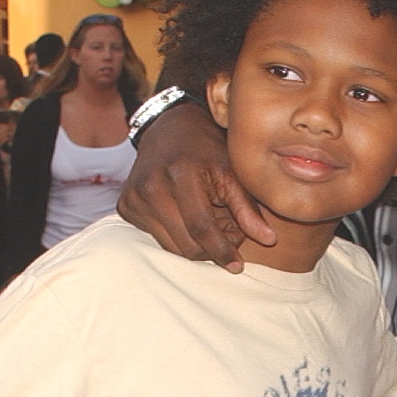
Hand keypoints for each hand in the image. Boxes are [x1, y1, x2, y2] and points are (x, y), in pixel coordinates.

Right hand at [116, 99, 271, 270]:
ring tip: (209, 223)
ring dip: (194, 244)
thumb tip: (270, 240)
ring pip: (170, 247)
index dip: (221, 250)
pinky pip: (156, 238)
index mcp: (180, 175)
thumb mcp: (232, 172)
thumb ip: (248, 209)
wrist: (169, 130)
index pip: (201, 228)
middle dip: (210, 249)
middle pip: (185, 244)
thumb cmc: (206, 151)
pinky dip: (176, 236)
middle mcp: (152, 186)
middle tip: (227, 235)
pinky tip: (187, 218)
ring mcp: (134, 197)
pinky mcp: (126, 206)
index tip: (237, 266)